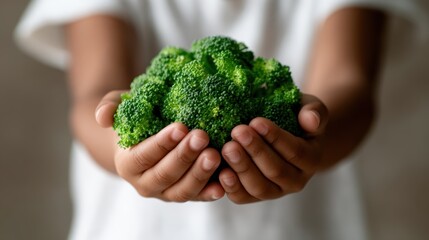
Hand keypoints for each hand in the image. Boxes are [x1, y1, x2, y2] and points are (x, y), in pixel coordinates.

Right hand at [96, 91, 224, 201]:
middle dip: (184, 156)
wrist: (146, 139)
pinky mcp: (183, 194)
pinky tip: (223, 183)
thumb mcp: (119, 107)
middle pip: (164, 174)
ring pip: (182, 190)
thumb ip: (109, 108)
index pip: (143, 156)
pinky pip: (197, 197)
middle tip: (201, 137)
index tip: (180, 127)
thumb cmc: (135, 119)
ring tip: (215, 155)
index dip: (161, 143)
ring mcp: (165, 192)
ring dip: (199, 174)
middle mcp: (144, 183)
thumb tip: (103, 117)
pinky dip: (209, 193)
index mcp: (127, 163)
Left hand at [218, 94, 327, 203]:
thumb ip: (313, 112)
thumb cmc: (295, 118)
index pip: (295, 152)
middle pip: (276, 171)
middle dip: (255, 151)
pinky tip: (221, 172)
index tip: (256, 121)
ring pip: (259, 187)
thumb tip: (311, 120)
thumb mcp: (308, 109)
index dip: (276, 138)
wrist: (285, 135)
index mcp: (311, 159)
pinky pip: (243, 197)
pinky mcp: (254, 196)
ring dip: (242, 168)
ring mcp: (275, 191)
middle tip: (237, 132)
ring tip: (227, 148)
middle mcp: (295, 180)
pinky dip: (232, 187)